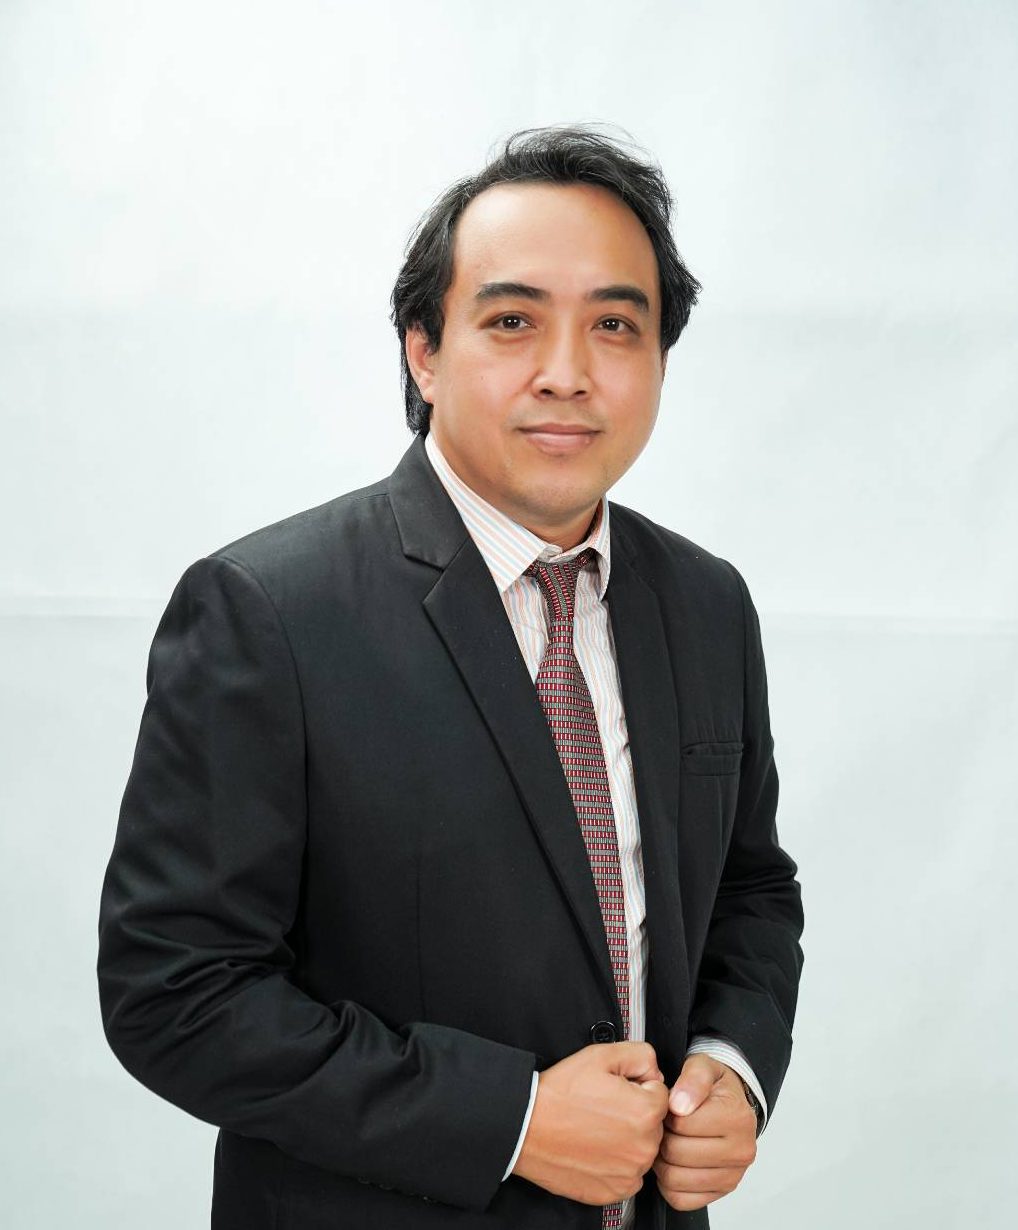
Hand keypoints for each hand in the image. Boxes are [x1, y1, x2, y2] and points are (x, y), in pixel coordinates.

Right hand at [512, 1041, 668, 1205]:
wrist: (525, 1128)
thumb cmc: (558, 1095)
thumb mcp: (600, 1055)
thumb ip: (639, 1055)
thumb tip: (654, 1070)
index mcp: (645, 1112)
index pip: (660, 1093)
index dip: (637, 1086)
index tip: (616, 1089)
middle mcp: (643, 1147)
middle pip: (652, 1123)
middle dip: (633, 1113)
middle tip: (602, 1107)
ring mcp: (630, 1173)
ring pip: (640, 1148)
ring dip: (626, 1139)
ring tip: (594, 1127)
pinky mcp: (615, 1191)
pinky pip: (628, 1173)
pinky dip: (614, 1163)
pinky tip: (593, 1148)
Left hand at [653, 1054, 757, 1211]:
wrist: (731, 1104)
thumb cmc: (714, 1087)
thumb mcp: (704, 1066)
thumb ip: (692, 1078)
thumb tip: (679, 1105)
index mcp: (738, 1118)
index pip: (682, 1124)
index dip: (665, 1113)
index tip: (669, 1107)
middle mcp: (741, 1151)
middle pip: (676, 1153)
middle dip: (662, 1136)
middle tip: (664, 1126)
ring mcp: (732, 1176)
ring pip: (675, 1179)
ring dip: (662, 1161)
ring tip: (667, 1142)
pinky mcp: (720, 1193)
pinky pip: (680, 1199)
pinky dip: (668, 1184)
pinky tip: (673, 1163)